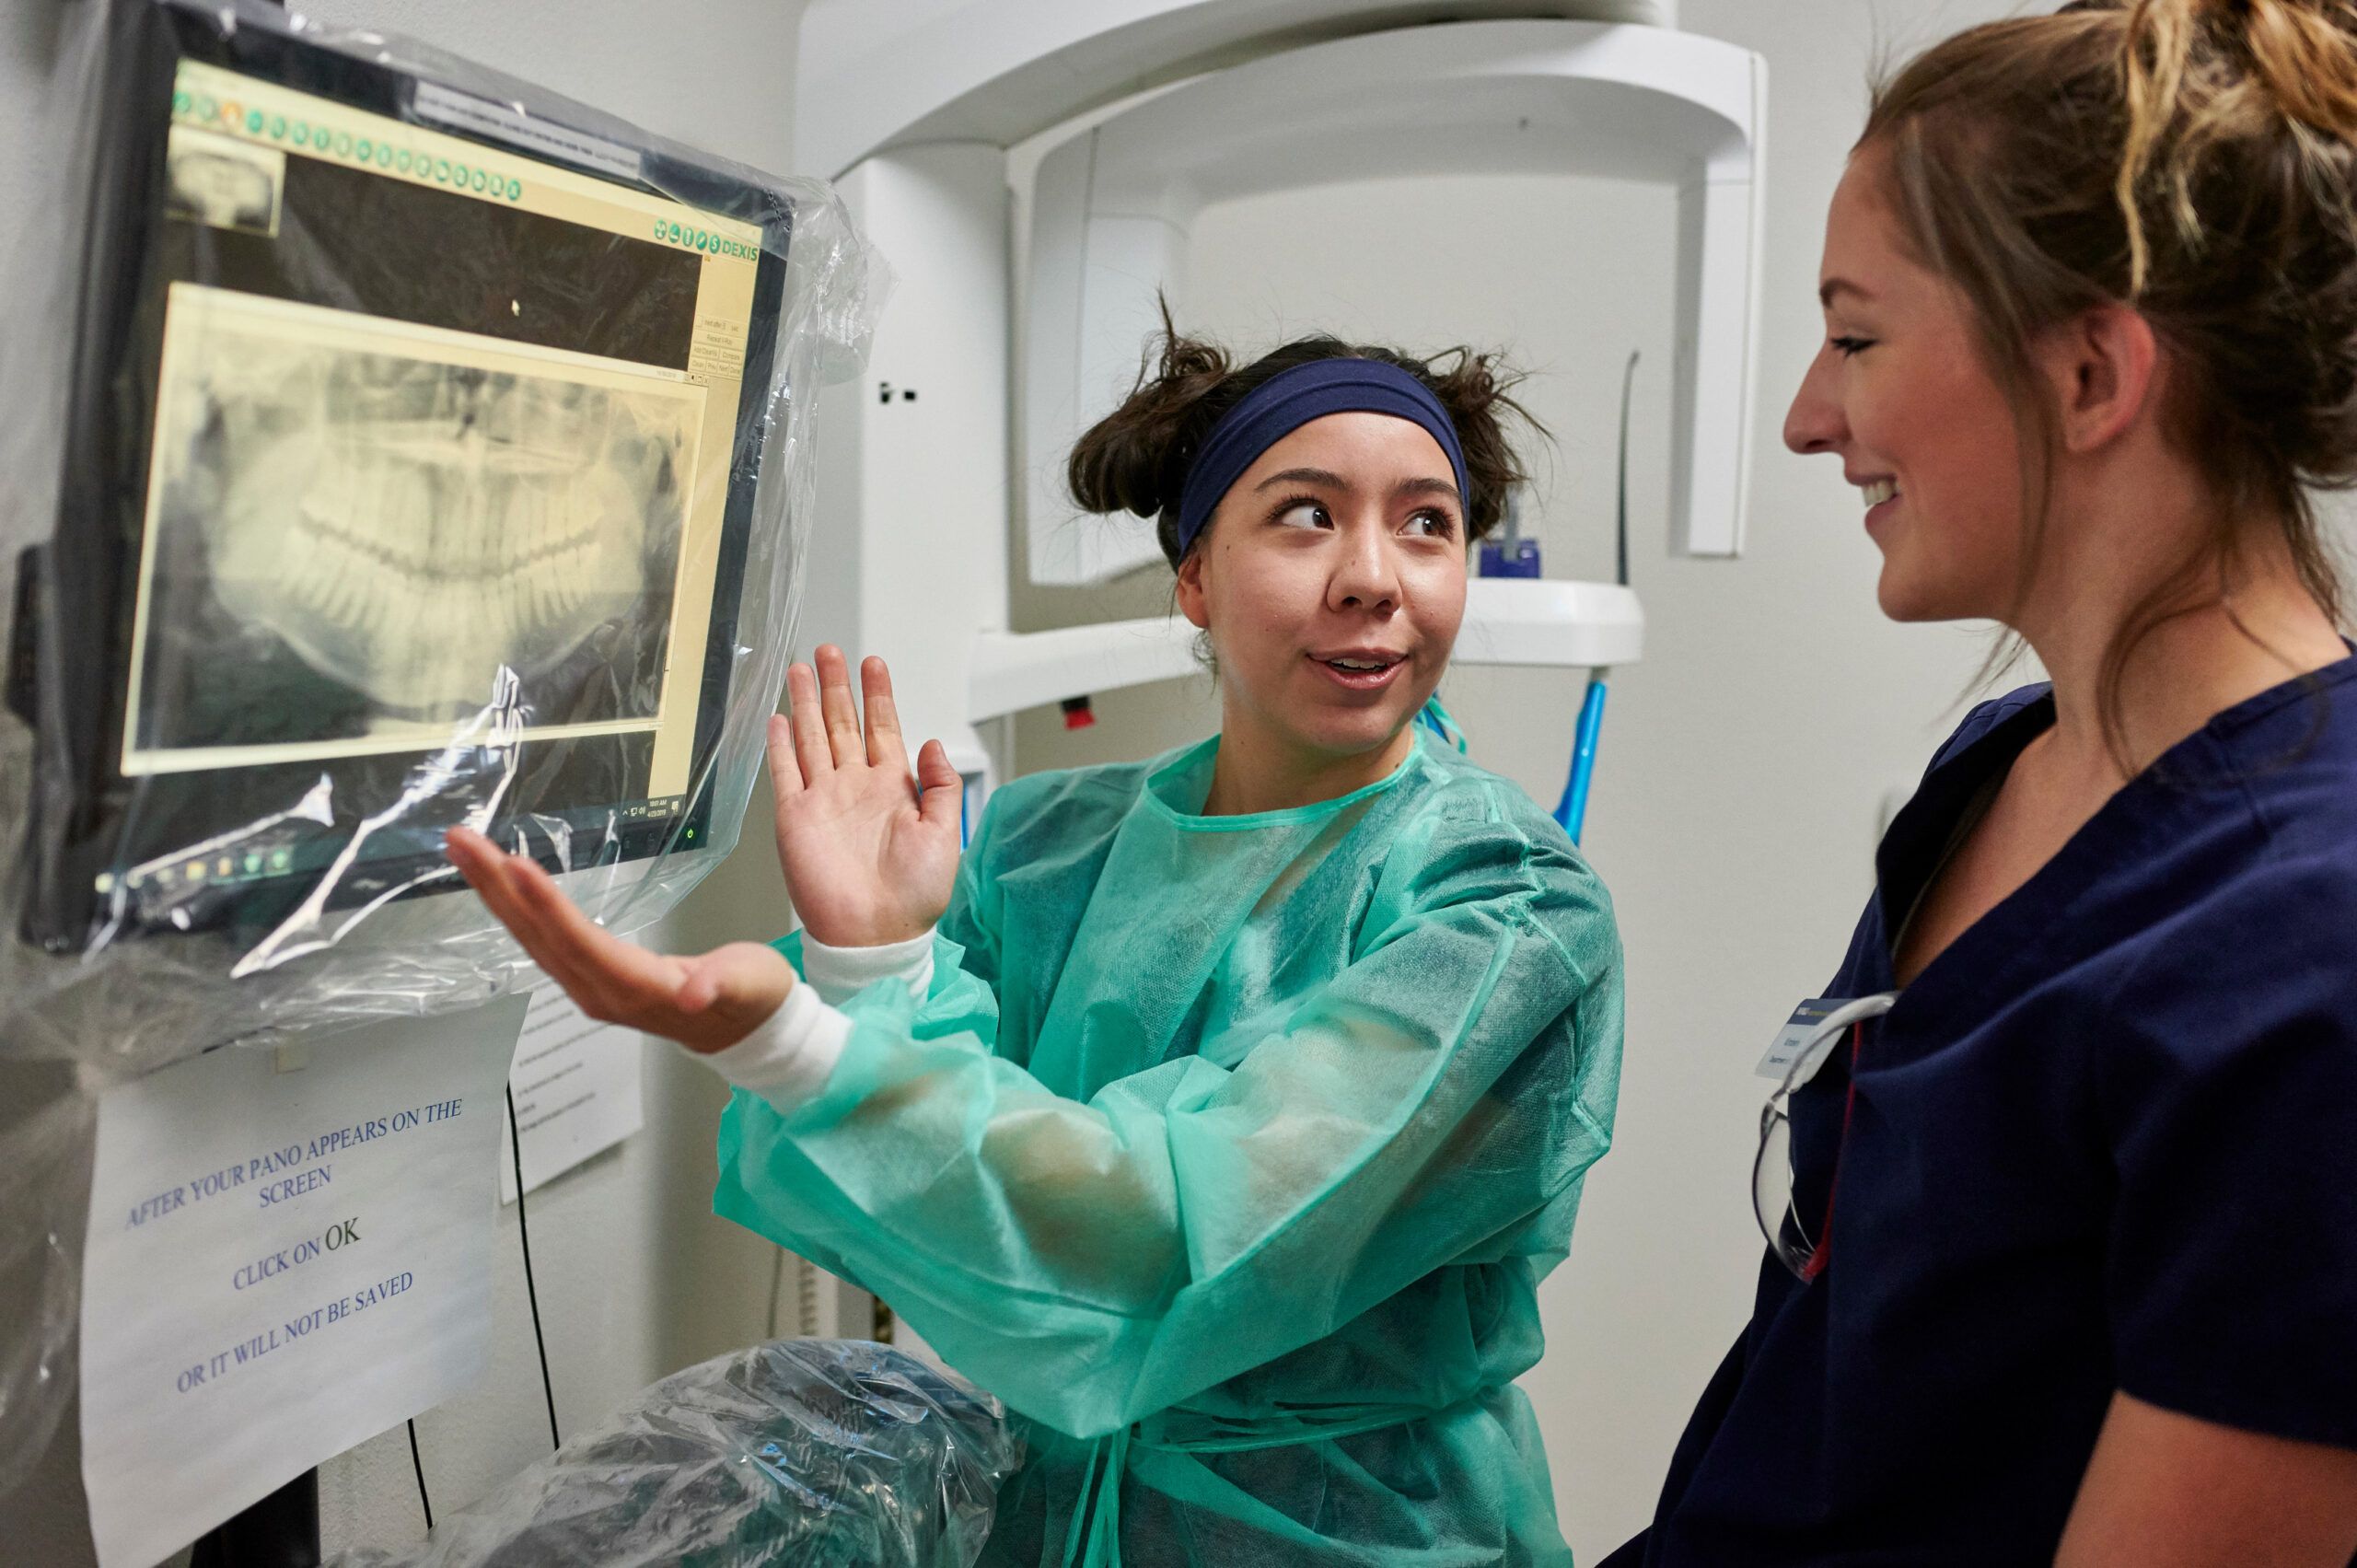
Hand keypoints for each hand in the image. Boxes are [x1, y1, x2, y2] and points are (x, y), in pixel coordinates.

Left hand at [445, 826, 792, 1054]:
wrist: (746, 1031)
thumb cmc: (750, 996)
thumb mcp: (747, 984)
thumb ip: (718, 985)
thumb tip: (693, 994)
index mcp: (637, 989)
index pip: (581, 943)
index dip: (548, 906)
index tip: (514, 865)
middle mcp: (601, 992)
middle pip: (540, 938)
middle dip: (498, 888)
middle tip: (461, 841)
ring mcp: (590, 987)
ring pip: (532, 939)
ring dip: (496, 893)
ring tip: (465, 850)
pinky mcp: (588, 978)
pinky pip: (541, 941)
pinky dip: (516, 907)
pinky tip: (499, 883)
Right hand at [770, 646, 961, 946]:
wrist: (875, 935)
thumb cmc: (914, 897)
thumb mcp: (946, 834)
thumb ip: (942, 785)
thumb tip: (933, 743)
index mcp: (893, 790)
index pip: (883, 728)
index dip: (877, 695)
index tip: (873, 663)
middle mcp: (856, 788)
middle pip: (843, 723)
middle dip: (837, 685)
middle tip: (830, 651)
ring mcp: (824, 800)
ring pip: (813, 737)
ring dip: (807, 703)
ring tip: (801, 668)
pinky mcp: (795, 818)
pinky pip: (785, 771)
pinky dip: (780, 744)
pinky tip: (779, 718)